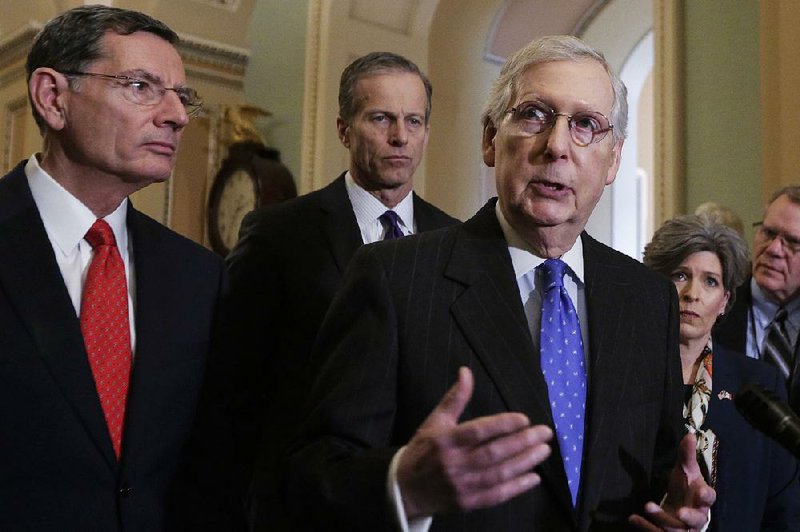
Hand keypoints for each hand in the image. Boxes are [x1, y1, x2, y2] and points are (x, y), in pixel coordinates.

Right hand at [397, 367, 552, 519]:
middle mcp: (454, 463)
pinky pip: (496, 495)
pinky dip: (517, 487)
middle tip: (545, 432)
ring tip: (544, 450)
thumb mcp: (436, 420)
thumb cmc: (424, 449)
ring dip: (525, 462)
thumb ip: (455, 398)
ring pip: (499, 474)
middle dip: (523, 442)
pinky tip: (534, 477)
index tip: (524, 419)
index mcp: (446, 440)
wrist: (406, 488)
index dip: (503, 425)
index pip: (479, 431)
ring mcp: (462, 485)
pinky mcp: (467, 502)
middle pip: (494, 452)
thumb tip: (466, 371)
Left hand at [628, 433, 715, 530]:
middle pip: (697, 520)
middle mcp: (697, 517)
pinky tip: (633, 518)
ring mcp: (683, 528)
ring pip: (676, 529)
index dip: (707, 496)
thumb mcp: (686, 471)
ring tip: (648, 505)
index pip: (710, 498)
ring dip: (662, 519)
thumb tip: (690, 433)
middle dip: (689, 517)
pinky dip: (646, 526)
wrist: (680, 509)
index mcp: (702, 500)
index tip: (701, 491)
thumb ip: (687, 454)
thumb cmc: (686, 488)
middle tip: (681, 511)